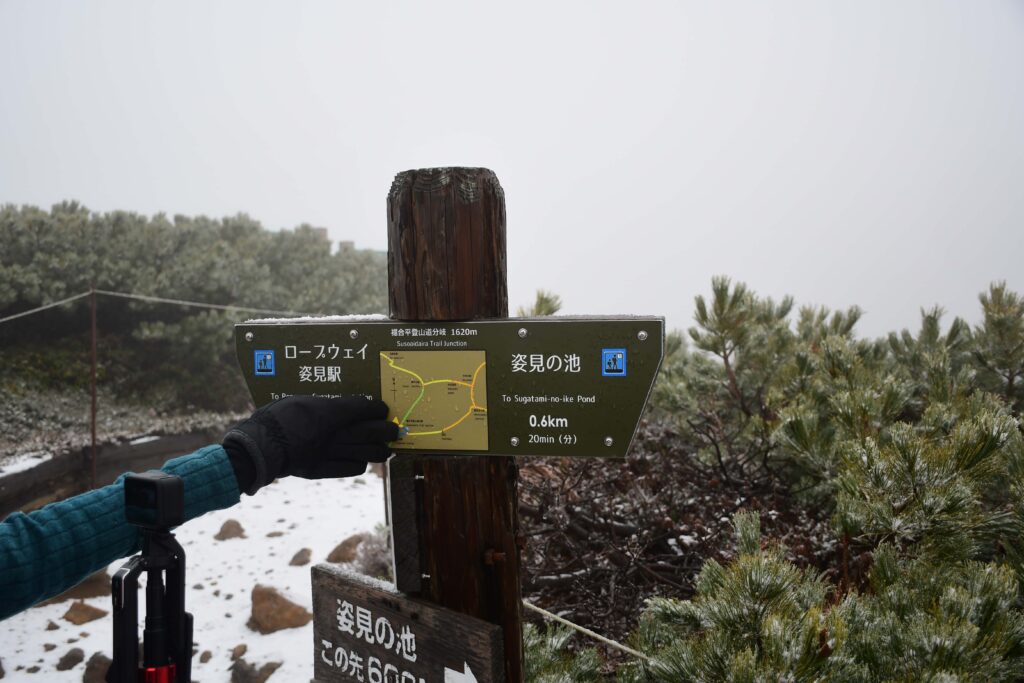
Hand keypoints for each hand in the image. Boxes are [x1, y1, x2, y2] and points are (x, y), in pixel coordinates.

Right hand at [223, 395, 397, 494]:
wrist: (259, 447)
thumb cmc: (277, 417)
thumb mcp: (301, 401)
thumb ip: (325, 405)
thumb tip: (344, 407)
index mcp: (329, 412)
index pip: (365, 408)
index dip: (377, 409)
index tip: (382, 408)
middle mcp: (335, 433)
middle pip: (373, 431)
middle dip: (388, 430)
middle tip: (394, 429)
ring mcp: (331, 453)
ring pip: (368, 452)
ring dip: (380, 449)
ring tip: (385, 447)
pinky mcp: (324, 469)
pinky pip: (353, 468)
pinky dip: (360, 463)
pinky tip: (360, 459)